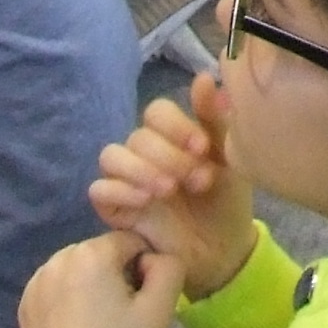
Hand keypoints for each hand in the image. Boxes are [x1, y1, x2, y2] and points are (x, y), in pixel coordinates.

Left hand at [18, 230, 184, 327]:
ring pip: (77, 268)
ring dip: (90, 284)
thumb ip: (169, 266)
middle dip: (115, 273)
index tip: (140, 301)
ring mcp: (37, 282)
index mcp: (92, 253)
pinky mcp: (24, 304)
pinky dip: (68, 297)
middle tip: (120, 314)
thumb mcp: (161, 308)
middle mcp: (59, 258)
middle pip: (101, 252)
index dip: (144, 268)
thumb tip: (151, 259)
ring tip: (97, 323)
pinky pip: (56, 286)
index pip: (130, 241)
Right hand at [87, 69, 259, 296]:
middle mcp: (145, 154)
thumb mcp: (228, 159)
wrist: (223, 251)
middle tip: (198, 179)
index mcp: (171, 136)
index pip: (156, 111)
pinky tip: (146, 201)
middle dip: (168, 156)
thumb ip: (215, 120)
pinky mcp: (114, 209)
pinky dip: (119, 190)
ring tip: (169, 190)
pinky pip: (98, 190)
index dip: (176, 125)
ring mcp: (126, 180)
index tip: (202, 147)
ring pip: (111, 156)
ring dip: (140, 169)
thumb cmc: (226, 201)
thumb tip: (205, 76)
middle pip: (138, 136)